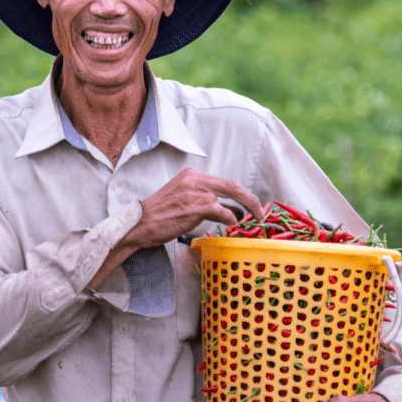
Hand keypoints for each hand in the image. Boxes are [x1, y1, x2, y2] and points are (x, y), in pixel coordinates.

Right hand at [129, 167, 263, 247]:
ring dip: (244, 212)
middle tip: (261, 212)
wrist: (140, 223)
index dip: (241, 193)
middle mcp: (196, 179)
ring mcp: (197, 192)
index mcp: (192, 175)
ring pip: (230, 198)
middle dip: (250, 199)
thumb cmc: (160, 216)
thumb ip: (205, 201)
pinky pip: (224, 212)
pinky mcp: (198, 206)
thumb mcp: (183, 200)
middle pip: (233, 186)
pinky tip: (232, 226)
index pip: (223, 182)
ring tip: (251, 221)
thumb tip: (231, 212)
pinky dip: (232, 220)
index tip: (250, 204)